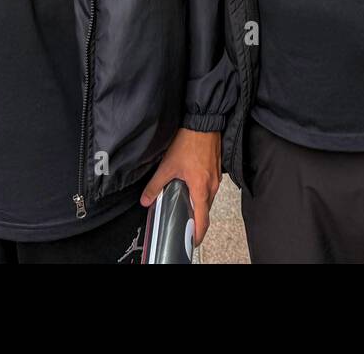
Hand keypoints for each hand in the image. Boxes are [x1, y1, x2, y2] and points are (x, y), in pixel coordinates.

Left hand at [140, 128, 220, 245]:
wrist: (203, 123)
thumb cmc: (189, 141)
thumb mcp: (168, 165)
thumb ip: (156, 185)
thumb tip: (146, 199)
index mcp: (201, 188)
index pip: (202, 220)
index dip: (197, 233)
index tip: (191, 241)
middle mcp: (212, 186)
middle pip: (206, 211)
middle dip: (196, 220)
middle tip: (184, 225)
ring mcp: (216, 178)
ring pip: (208, 199)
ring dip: (199, 205)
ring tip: (186, 207)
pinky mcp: (216, 170)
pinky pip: (210, 188)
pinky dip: (202, 193)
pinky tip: (191, 187)